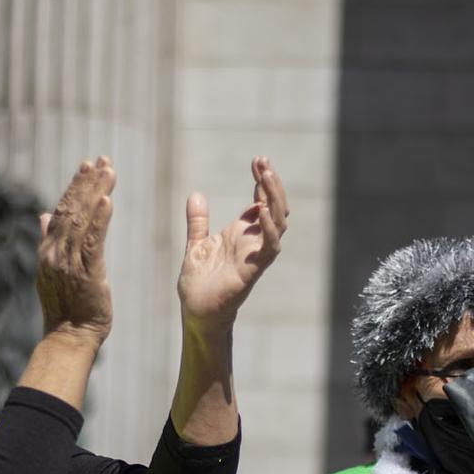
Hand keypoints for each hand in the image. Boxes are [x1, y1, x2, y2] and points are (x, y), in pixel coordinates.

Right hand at [36, 157, 116, 341]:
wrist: (68, 337)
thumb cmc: (66, 308)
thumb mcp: (52, 271)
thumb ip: (48, 240)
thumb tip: (43, 215)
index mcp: (47, 250)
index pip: (60, 210)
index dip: (74, 186)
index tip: (87, 166)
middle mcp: (54, 252)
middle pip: (71, 209)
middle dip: (87, 182)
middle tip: (102, 160)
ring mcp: (68, 262)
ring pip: (82, 220)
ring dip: (96, 193)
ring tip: (109, 172)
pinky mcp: (85, 272)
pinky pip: (92, 241)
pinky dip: (100, 219)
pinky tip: (107, 201)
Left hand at [176, 156, 287, 329]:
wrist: (196, 313)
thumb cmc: (199, 285)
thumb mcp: (196, 245)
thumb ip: (198, 222)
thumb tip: (196, 195)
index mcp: (241, 234)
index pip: (260, 201)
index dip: (262, 181)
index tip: (257, 160)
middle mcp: (253, 242)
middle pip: (274, 207)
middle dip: (271, 184)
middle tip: (263, 161)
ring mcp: (255, 255)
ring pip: (277, 222)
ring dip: (274, 198)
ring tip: (266, 175)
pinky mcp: (253, 269)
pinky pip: (270, 247)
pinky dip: (268, 228)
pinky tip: (258, 208)